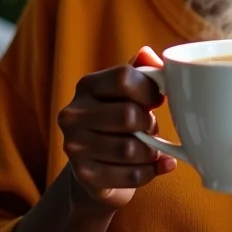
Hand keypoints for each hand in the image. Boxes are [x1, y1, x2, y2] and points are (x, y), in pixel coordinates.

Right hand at [57, 46, 176, 210]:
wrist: (95, 166)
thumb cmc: (118, 118)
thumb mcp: (128, 91)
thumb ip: (141, 70)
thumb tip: (149, 54)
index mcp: (87, 85)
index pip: (124, 78)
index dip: (149, 89)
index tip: (158, 99)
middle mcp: (73, 114)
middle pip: (128, 115)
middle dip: (150, 124)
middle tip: (152, 127)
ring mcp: (75, 146)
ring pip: (130, 149)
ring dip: (151, 151)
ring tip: (153, 148)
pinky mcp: (84, 176)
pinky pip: (130, 175)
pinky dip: (151, 172)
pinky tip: (156, 166)